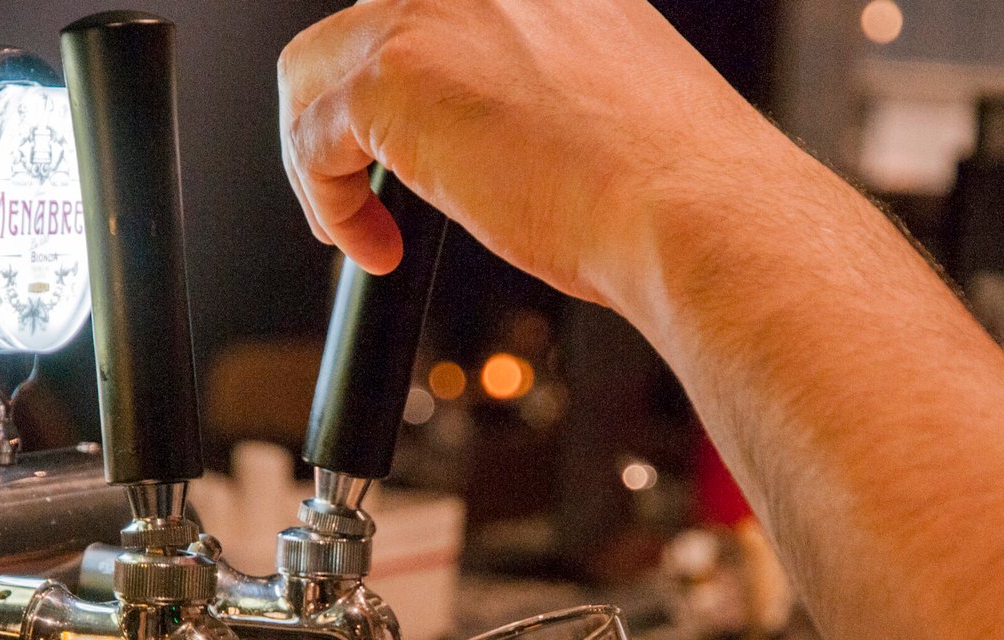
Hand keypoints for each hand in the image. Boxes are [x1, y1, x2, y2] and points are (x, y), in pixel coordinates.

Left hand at [277, 0, 769, 306]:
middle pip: (363, 27)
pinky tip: (377, 251)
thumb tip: (494, 137)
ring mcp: (431, 13)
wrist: (692, 213)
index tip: (424, 145)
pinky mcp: (392, 77)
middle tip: (376, 190)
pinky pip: (311, 140)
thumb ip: (539, 91)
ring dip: (323, 160)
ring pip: (312, 72)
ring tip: (364, 230)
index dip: (412, 82)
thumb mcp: (604, 106)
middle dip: (355, 114)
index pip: (434, 12)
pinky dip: (329, 206)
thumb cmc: (672, 188)